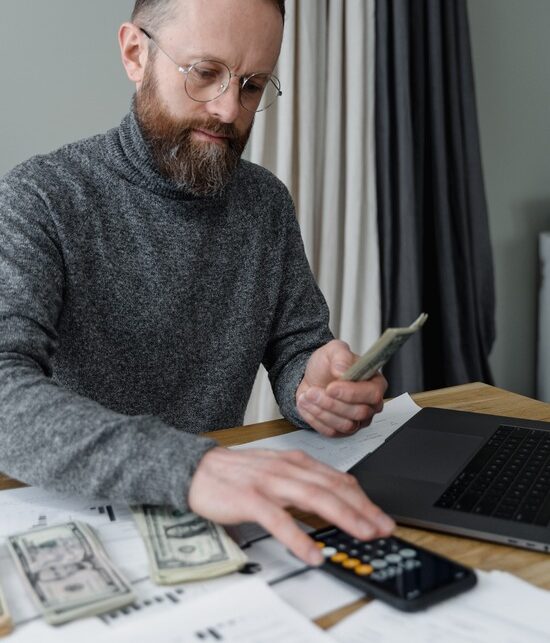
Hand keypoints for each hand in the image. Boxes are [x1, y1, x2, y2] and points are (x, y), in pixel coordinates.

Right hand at [188, 447, 394, 564]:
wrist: (198, 469)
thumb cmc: (238, 473)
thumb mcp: (277, 470)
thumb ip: (304, 481)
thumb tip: (334, 496)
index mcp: (296, 462)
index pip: (338, 479)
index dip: (363, 499)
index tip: (381, 516)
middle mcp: (287, 469)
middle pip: (332, 488)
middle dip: (363, 509)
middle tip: (384, 528)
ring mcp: (269, 482)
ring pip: (314, 497)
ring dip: (343, 516)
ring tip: (363, 533)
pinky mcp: (249, 499)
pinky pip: (278, 520)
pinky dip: (298, 537)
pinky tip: (312, 553)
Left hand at [296, 339, 387, 436]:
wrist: (312, 378)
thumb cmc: (327, 366)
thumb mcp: (333, 351)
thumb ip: (340, 355)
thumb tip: (343, 370)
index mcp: (375, 383)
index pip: (372, 394)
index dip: (351, 393)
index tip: (331, 387)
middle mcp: (370, 404)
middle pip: (359, 413)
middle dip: (332, 403)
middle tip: (313, 391)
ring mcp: (358, 420)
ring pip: (345, 425)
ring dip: (322, 411)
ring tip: (308, 395)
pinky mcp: (342, 430)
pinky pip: (332, 432)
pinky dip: (315, 419)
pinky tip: (307, 405)